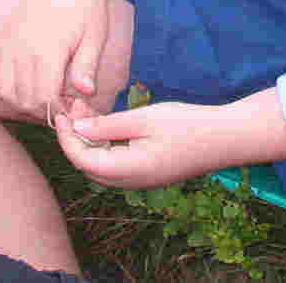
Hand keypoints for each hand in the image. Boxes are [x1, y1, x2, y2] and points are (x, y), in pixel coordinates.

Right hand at [0, 0, 113, 116]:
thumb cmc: (85, 7)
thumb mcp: (95, 35)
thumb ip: (87, 66)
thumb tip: (85, 92)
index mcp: (48, 50)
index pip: (44, 99)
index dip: (58, 111)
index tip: (71, 108)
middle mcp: (22, 49)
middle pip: (24, 99)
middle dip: (44, 109)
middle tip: (62, 100)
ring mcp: (8, 44)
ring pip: (5, 91)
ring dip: (23, 99)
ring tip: (44, 91)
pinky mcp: (0, 39)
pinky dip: (0, 84)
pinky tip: (20, 81)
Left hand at [53, 102, 230, 187]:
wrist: (225, 138)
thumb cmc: (186, 124)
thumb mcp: (144, 119)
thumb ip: (108, 126)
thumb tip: (76, 129)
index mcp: (128, 171)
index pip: (82, 160)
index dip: (66, 137)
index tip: (60, 112)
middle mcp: (131, 181)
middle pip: (89, 164)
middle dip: (75, 136)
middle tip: (73, 105)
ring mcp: (141, 179)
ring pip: (103, 163)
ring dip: (90, 139)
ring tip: (86, 109)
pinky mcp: (150, 171)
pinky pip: (118, 161)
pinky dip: (106, 143)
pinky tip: (107, 122)